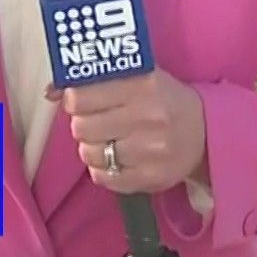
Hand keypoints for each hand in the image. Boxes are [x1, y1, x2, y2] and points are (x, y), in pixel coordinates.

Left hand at [46, 68, 207, 195]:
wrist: (207, 134)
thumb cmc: (164, 99)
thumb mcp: (138, 77)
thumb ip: (96, 80)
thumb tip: (50, 90)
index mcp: (143, 84)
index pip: (81, 95)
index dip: (73, 99)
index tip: (80, 100)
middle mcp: (147, 116)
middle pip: (81, 126)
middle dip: (82, 123)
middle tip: (94, 121)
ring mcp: (149, 150)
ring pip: (89, 153)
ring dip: (91, 147)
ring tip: (107, 140)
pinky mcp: (149, 179)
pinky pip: (103, 178)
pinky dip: (102, 170)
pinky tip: (116, 158)